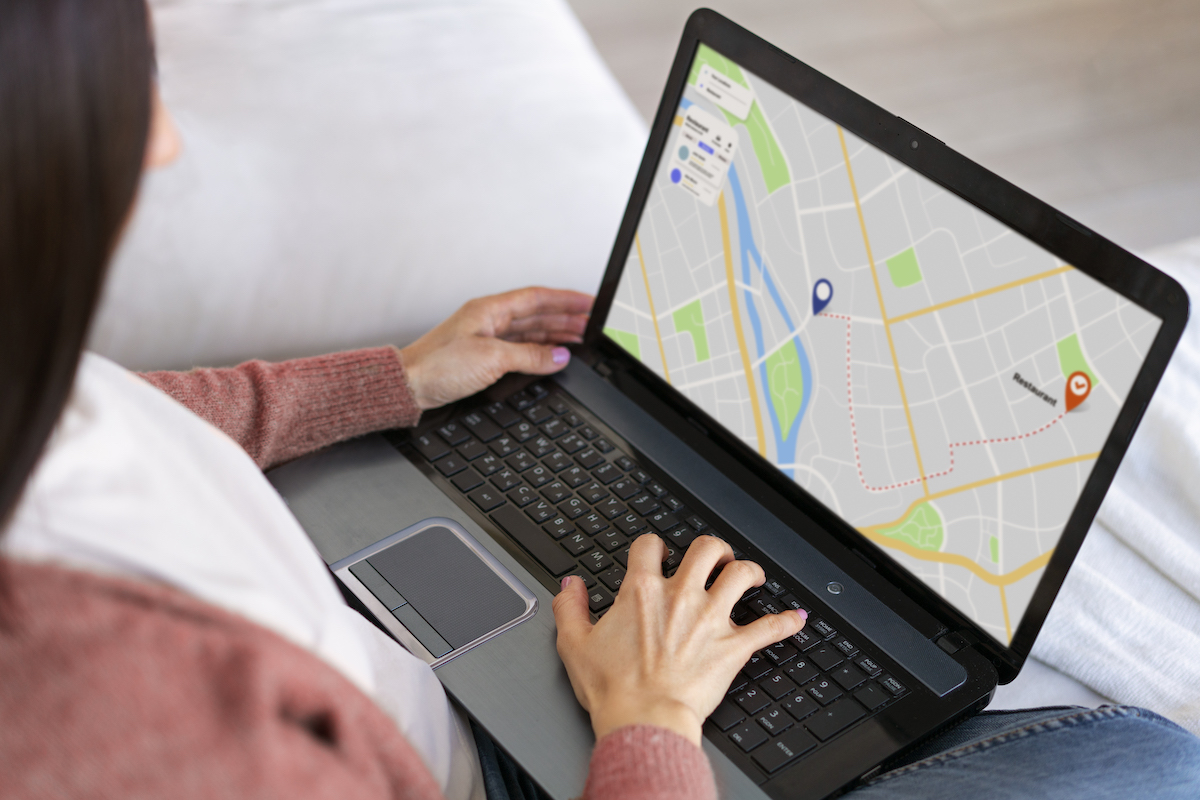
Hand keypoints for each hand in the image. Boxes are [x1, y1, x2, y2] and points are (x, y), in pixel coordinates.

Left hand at [399, 287, 592, 410]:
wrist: (408, 386)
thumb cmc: (436, 366)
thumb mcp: (492, 359)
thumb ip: (530, 356)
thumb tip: (559, 356)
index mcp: (490, 309)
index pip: (538, 298)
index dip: (566, 299)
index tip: (589, 303)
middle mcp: (489, 320)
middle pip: (537, 314)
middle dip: (566, 318)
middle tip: (592, 325)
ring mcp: (487, 338)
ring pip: (530, 331)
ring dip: (555, 334)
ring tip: (579, 339)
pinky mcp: (483, 357)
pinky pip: (520, 349)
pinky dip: (539, 351)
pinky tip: (551, 357)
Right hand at [552, 534, 806, 745]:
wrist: (643, 719)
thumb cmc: (612, 688)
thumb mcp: (574, 644)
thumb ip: (570, 608)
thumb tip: (570, 586)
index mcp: (642, 590)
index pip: (650, 545)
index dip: (653, 546)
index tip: (656, 554)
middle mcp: (681, 596)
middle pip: (707, 548)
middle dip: (714, 548)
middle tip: (715, 558)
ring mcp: (711, 619)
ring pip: (742, 575)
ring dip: (750, 571)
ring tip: (751, 575)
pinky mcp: (734, 647)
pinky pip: (769, 627)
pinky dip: (786, 622)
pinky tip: (796, 618)